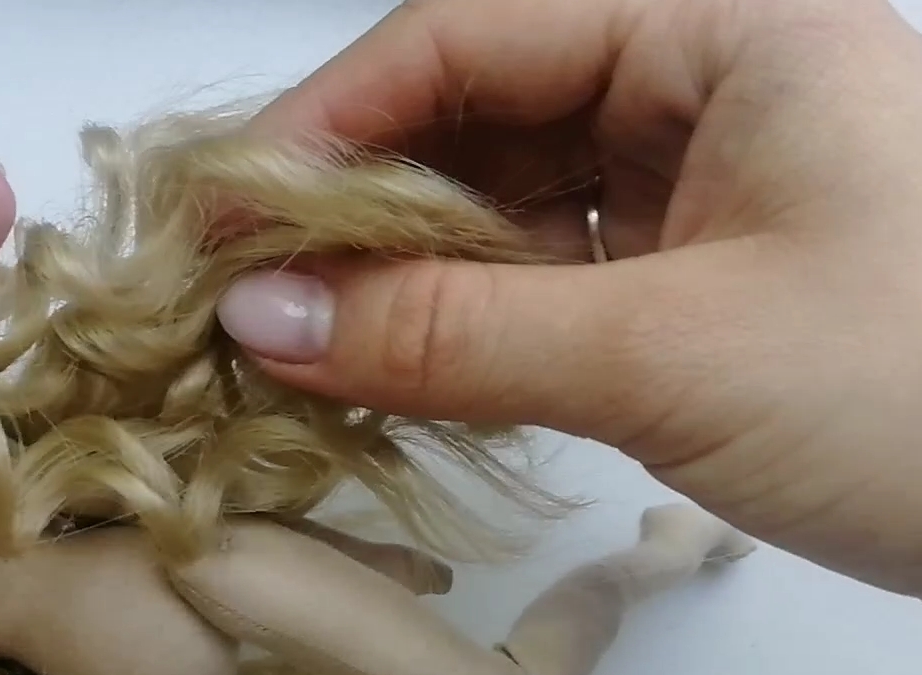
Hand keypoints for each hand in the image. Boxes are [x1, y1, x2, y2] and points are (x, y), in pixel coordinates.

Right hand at [220, 0, 921, 595]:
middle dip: (351, 211)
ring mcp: (709, 178)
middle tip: (234, 302)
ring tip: (293, 349)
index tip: (218, 226)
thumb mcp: (670, 356)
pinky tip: (391, 370)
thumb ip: (448, 334)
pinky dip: (464, 324)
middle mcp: (709, 78)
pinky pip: (547, 273)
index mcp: (726, 24)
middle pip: (474, 113)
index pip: (468, 36)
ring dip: (398, 276)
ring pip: (503, 199)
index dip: (325, 126)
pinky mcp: (706, 273)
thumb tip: (256, 321)